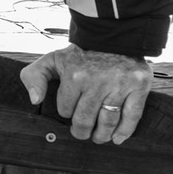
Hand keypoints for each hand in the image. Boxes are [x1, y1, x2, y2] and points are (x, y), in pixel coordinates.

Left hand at [20, 45, 151, 144]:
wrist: (112, 35)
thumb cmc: (80, 53)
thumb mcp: (51, 59)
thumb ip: (34, 77)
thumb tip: (35, 101)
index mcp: (74, 76)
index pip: (66, 110)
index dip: (66, 112)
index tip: (70, 110)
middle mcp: (97, 82)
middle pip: (86, 120)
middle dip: (81, 131)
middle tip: (82, 133)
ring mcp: (119, 85)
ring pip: (108, 122)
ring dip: (102, 135)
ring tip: (98, 137)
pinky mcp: (138, 86)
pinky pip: (132, 116)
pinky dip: (125, 131)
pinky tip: (117, 138)